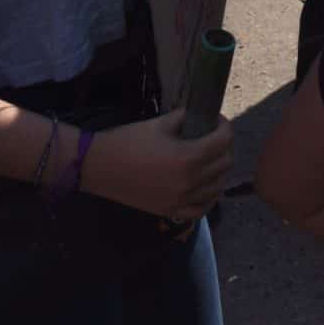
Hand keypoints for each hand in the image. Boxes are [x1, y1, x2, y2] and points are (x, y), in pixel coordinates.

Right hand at [81, 111, 233, 223]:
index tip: (217, 120)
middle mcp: (190, 181)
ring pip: (218, 186)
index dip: (225, 127)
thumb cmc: (127, 141)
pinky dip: (210, 197)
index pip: (223, 141)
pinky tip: (209, 187)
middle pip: (224, 163)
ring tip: (211, 158)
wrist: (98, 167)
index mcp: (188, 157)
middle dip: (225, 146)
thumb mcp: (158, 124)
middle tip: (214, 137)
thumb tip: (196, 114)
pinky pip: (202, 208)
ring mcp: (181, 199)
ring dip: (220, 170)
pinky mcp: (171, 211)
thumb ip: (182, 118)